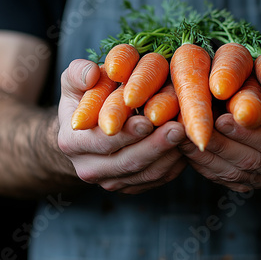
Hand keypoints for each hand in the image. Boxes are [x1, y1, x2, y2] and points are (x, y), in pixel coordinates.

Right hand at [57, 59, 186, 193]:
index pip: (102, 141)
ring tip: (188, 135)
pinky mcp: (132, 186)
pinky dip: (175, 164)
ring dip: (170, 156)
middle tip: (179, 128)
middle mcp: (89, 169)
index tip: (148, 121)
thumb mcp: (73, 83)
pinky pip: (158, 179)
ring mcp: (111, 182)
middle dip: (156, 145)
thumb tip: (91, 74)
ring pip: (147, 174)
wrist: (84, 132)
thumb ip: (77, 73)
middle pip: (128, 162)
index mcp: (72, 144)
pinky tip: (187, 146)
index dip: (127, 132)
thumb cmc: (82, 100)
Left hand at [179, 63, 260, 191]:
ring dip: (203, 157)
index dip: (244, 132)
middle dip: (218, 145)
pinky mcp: (247, 184)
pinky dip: (200, 164)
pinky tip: (183, 148)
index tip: (221, 119)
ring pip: (231, 173)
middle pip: (248, 161)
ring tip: (181, 137)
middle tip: (194, 130)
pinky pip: (221, 178)